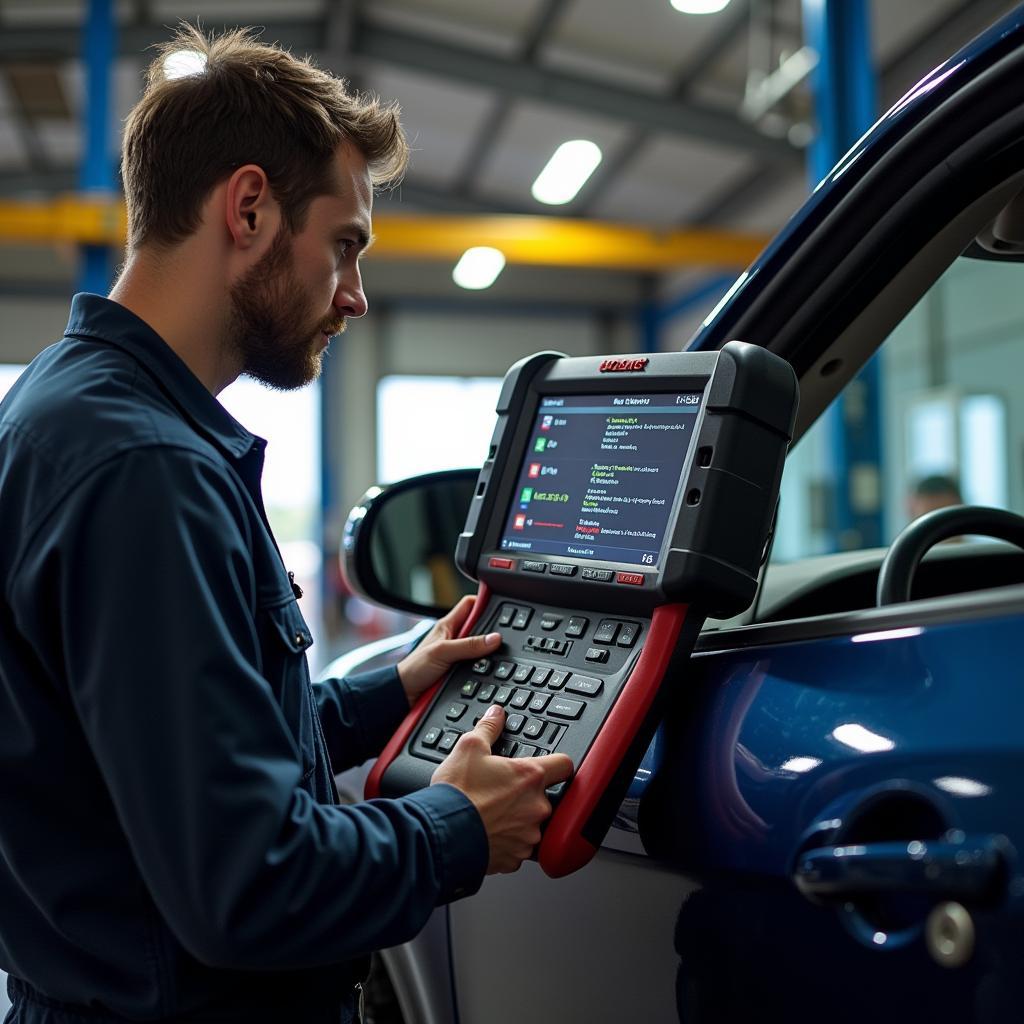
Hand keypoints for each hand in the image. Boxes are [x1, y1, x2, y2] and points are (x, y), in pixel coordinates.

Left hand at [396, 595, 500, 706]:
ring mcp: (457, 654)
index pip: (470, 605)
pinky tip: (487, 671)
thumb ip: (468, 645)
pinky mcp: (459, 670)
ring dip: (487, 653)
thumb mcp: (443, 652)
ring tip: (496, 656)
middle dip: (491, 631)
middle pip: (480, 627)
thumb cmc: (414, 669)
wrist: (405, 694)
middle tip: (501, 637)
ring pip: (480, 648)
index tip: (500, 606)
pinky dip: (483, 668)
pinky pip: (477, 666)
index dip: (484, 601)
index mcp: (448, 625)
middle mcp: (454, 638)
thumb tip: (494, 638)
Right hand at [432, 705, 573, 873]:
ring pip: (532, 825)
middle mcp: (536, 808)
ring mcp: (527, 836)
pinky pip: (518, 848)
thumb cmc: (457, 793)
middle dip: (528, 795)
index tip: (549, 766)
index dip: (557, 763)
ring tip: (493, 813)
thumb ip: (488, 728)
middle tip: (504, 792)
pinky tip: (489, 832)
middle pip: (545, 797)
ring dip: (518, 820)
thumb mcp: (469, 748)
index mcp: (530, 777)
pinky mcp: (515, 859)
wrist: (440, 834)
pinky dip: (507, 842)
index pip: (564, 765)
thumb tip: (496, 714)